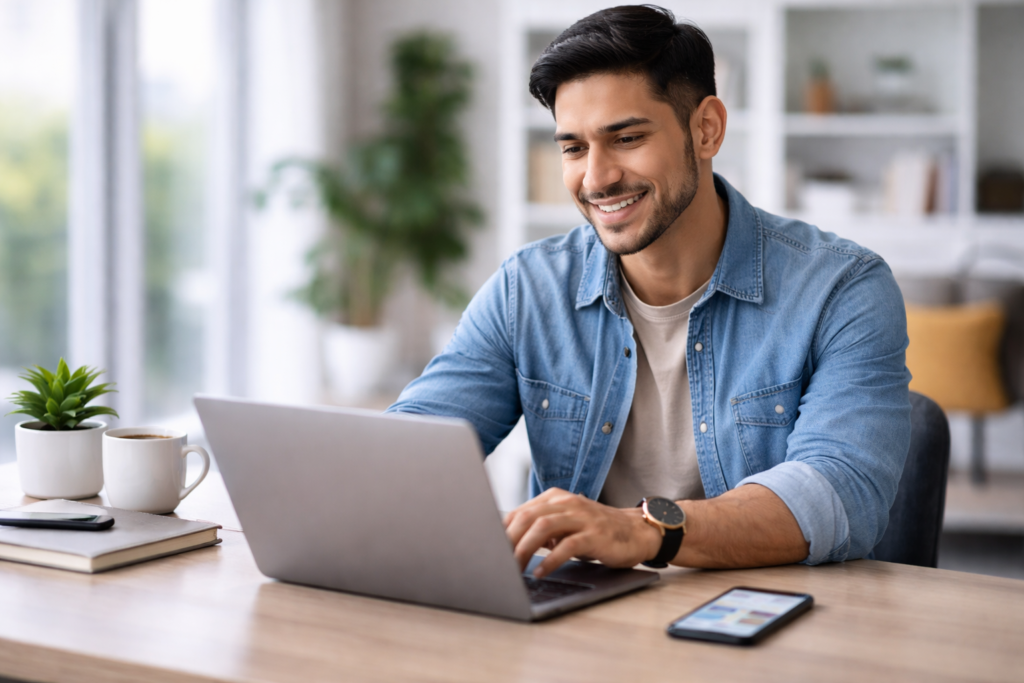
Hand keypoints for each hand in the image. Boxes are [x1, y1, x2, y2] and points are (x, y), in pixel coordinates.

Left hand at [502, 488, 662, 577]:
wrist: (634, 531)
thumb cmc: (594, 531)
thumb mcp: (565, 526)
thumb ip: (540, 530)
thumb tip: (507, 545)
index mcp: (554, 498)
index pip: (520, 512)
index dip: (501, 531)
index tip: (488, 549)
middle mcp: (566, 503)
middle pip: (528, 517)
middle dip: (508, 540)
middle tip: (496, 561)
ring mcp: (581, 517)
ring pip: (543, 527)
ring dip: (525, 549)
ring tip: (514, 567)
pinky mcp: (594, 534)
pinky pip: (567, 545)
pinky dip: (550, 560)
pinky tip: (541, 572)